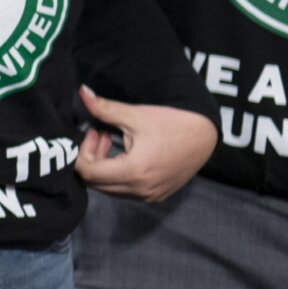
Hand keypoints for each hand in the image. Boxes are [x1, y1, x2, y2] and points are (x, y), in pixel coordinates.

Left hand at [71, 84, 215, 202]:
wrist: (205, 135)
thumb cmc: (172, 123)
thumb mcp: (135, 115)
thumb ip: (103, 108)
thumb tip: (81, 92)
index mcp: (133, 172)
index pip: (88, 172)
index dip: (82, 152)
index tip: (92, 132)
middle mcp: (140, 190)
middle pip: (96, 183)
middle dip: (91, 158)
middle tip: (99, 134)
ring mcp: (149, 196)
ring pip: (109, 188)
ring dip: (103, 167)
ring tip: (111, 140)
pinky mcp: (156, 196)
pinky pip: (125, 190)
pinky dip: (118, 174)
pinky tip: (125, 153)